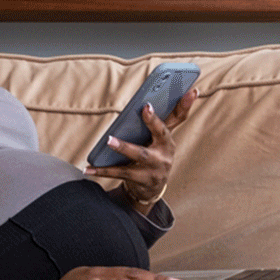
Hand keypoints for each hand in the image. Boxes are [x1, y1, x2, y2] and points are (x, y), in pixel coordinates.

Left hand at [85, 89, 198, 212]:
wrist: (150, 190)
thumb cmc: (151, 157)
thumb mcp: (156, 141)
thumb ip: (153, 123)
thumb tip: (144, 101)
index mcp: (168, 139)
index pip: (180, 118)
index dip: (186, 104)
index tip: (190, 90)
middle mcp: (165, 153)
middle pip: (161, 134)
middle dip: (154, 121)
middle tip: (145, 108)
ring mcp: (155, 168)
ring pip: (139, 155)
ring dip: (124, 147)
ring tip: (109, 140)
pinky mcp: (142, 180)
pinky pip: (120, 173)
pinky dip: (102, 171)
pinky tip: (88, 169)